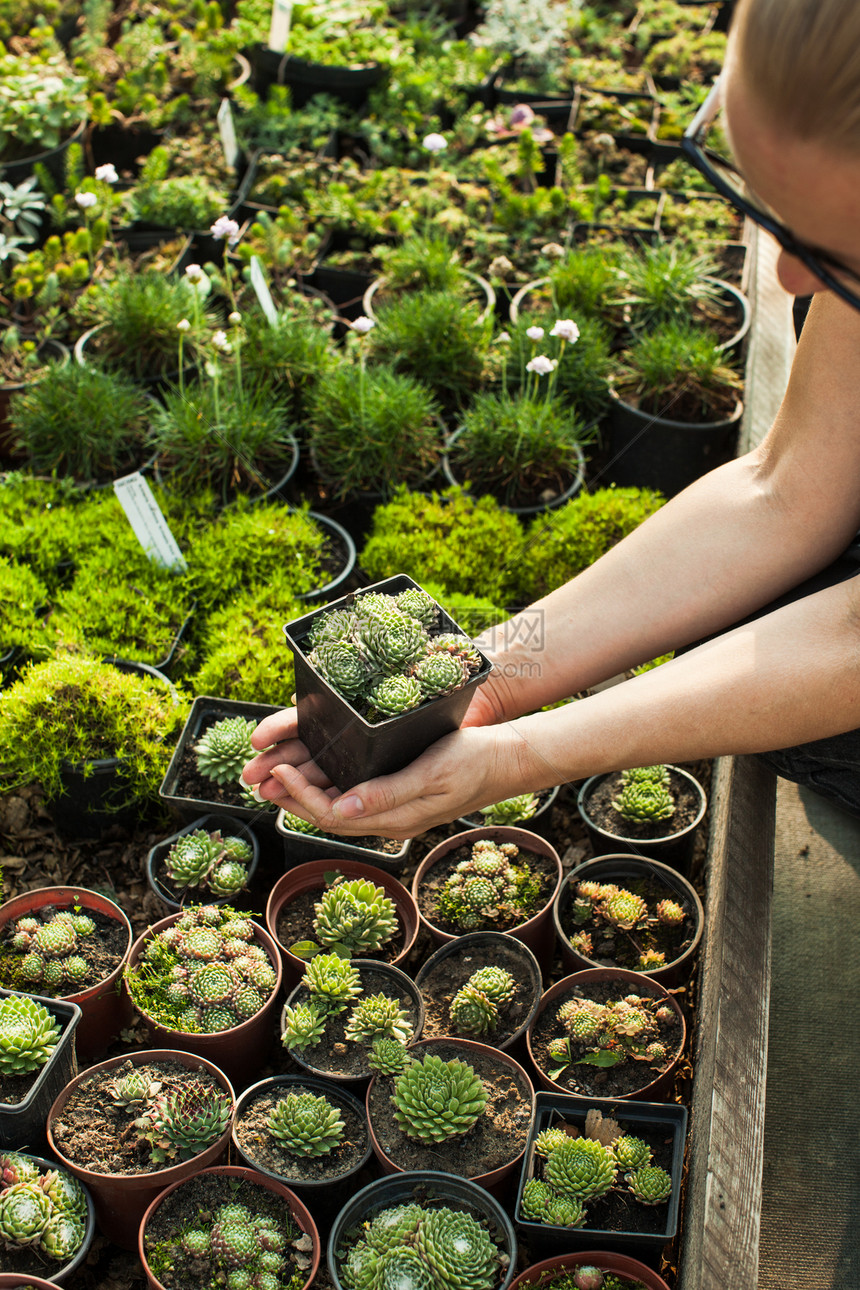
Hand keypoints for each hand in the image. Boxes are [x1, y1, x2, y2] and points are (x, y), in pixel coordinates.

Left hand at [247, 721, 521, 839]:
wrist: (510, 759)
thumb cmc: (475, 761)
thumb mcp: (430, 774)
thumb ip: (386, 793)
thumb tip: (341, 808)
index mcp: (395, 819)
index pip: (331, 817)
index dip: (299, 796)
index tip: (278, 769)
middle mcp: (390, 820)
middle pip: (328, 817)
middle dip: (291, 798)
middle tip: (262, 774)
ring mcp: (395, 810)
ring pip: (338, 808)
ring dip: (306, 792)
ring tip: (278, 770)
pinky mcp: (400, 795)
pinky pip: (354, 796)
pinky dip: (329, 784)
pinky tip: (318, 767)